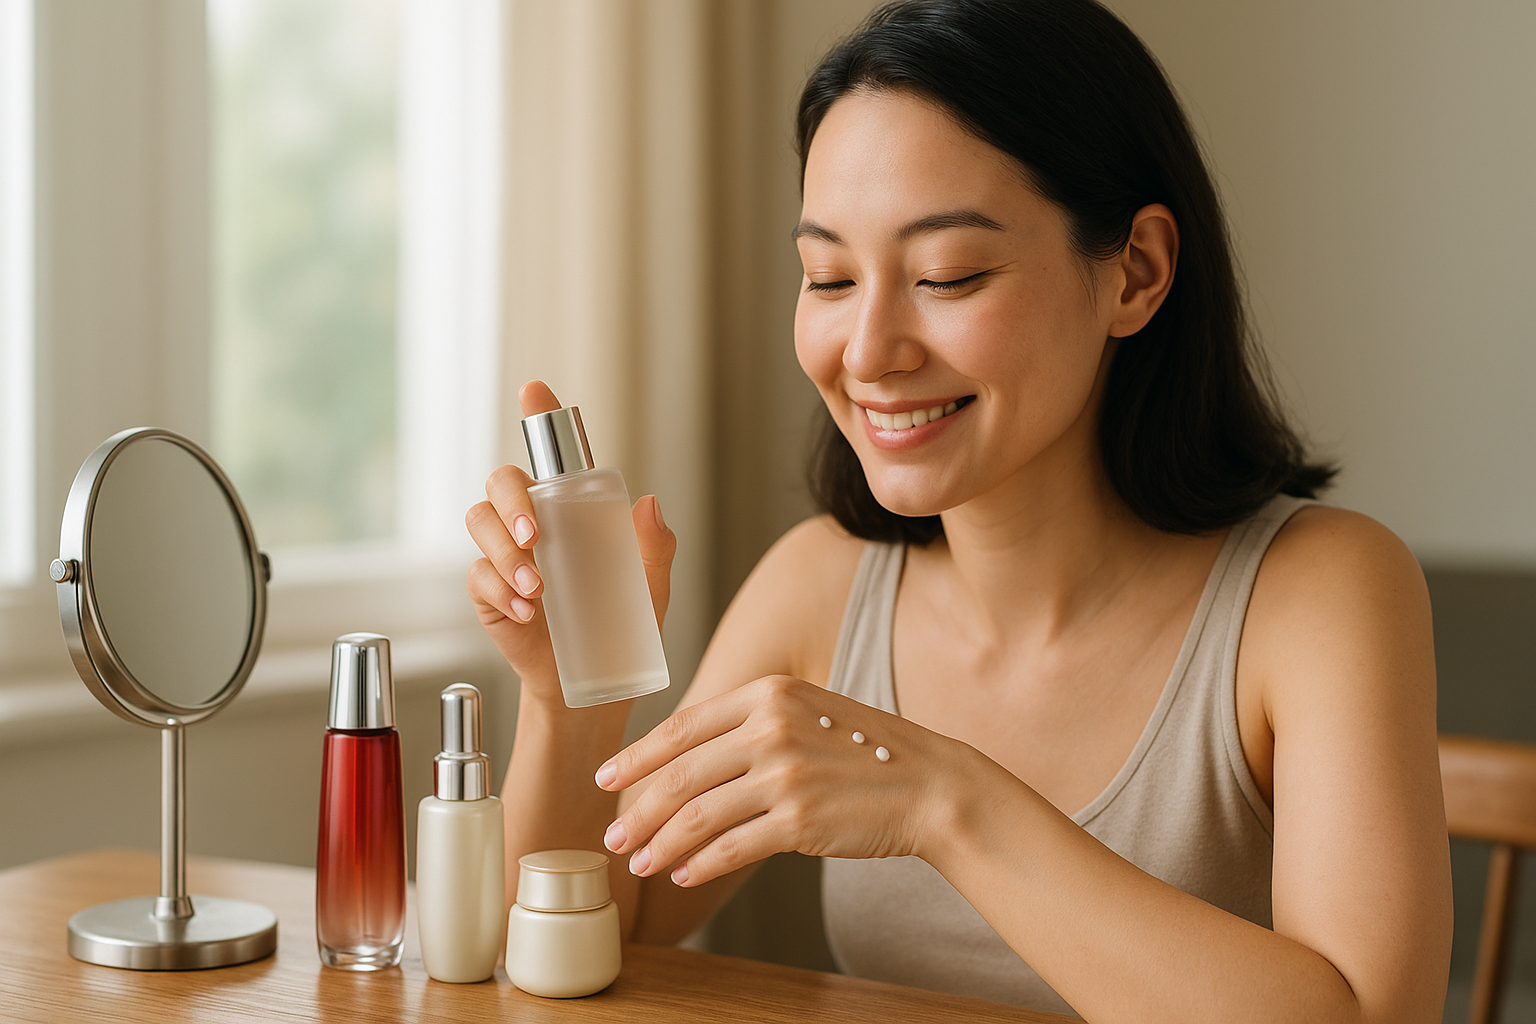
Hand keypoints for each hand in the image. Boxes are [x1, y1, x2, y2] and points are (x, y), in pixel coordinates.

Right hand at [465, 380, 677, 707]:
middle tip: (536, 534)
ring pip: (479, 522)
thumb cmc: (622, 625)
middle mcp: (532, 520)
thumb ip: (655, 548)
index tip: (536, 390)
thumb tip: (649, 505)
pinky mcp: (488, 591)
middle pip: (501, 481)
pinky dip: (501, 589)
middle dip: (512, 499)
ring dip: (504, 550)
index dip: (539, 415)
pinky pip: (478, 576)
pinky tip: (528, 611)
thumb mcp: (650, 586)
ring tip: (537, 588)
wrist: (590, 683)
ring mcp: (505, 554)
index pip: (551, 453)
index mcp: (571, 508)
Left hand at [594, 675, 965, 886]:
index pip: (683, 726)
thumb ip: (753, 726)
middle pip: (681, 774)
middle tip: (614, 835)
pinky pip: (732, 848)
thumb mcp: (808, 714)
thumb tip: (687, 762)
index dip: (637, 756)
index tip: (607, 778)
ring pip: (698, 815)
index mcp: (768, 693)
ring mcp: (785, 775)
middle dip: (638, 809)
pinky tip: (684, 874)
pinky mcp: (800, 821)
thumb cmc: (866, 753)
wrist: (930, 784)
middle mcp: (771, 728)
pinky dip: (699, 865)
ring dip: (660, 843)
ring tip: (641, 862)